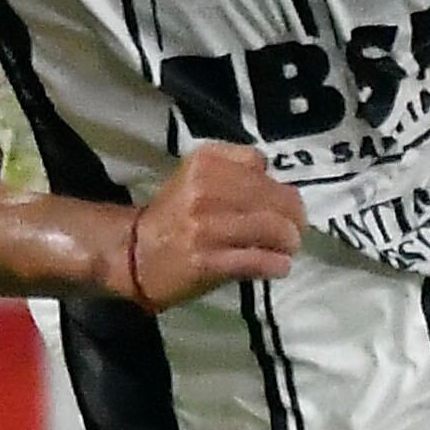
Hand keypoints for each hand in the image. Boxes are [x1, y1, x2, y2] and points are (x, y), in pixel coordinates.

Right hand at [119, 144, 302, 309]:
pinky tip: (277, 267)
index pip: (259, 163)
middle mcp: (205, 189)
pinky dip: (276, 265)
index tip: (276, 203)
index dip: (276, 185)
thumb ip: (238, 173)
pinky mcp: (206, 260)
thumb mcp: (199, 178)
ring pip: (272, 227)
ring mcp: (205, 226)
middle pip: (276, 196)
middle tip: (294, 231)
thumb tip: (282, 188)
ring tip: (287, 249)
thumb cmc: (176, 216)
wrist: (134, 254)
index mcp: (205, 162)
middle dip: (294, 217)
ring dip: (289, 242)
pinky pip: (258, 260)